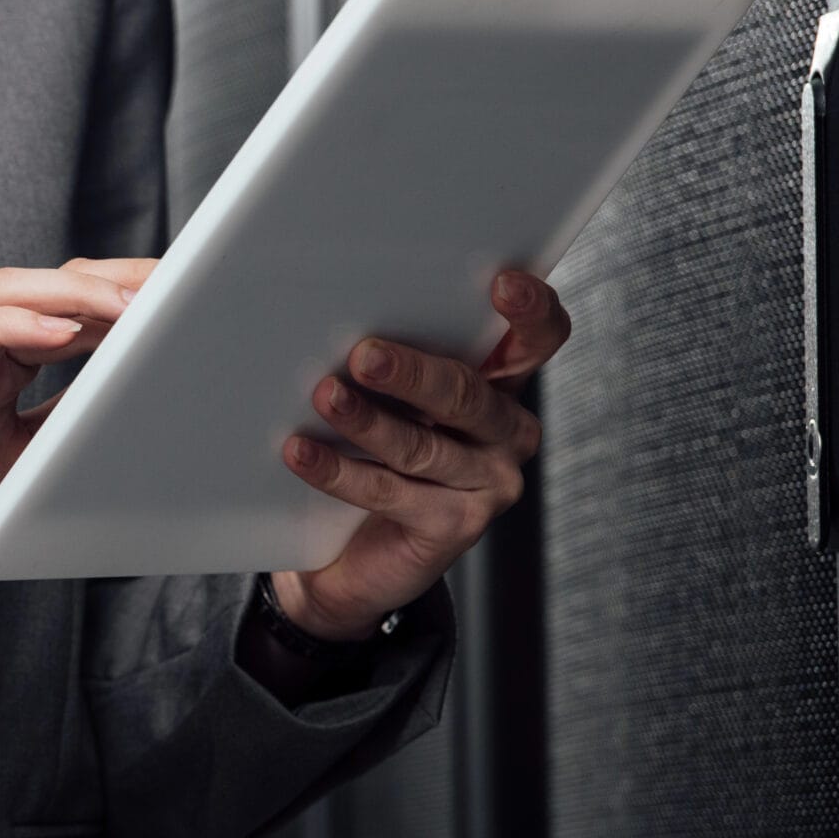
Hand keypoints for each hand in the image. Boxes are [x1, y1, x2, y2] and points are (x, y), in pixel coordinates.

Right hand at [0, 256, 158, 612]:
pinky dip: (9, 326)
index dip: (126, 294)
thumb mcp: (29, 462)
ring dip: (72, 292)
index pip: (71, 306)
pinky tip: (57, 333)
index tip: (185, 295)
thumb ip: (68, 425)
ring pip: (7, 293)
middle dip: (112, 279)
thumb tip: (138, 408)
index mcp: (7, 367)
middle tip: (172, 285)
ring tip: (127, 304)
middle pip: (49, 285)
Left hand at [269, 268, 572, 638]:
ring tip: (324, 397)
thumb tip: (335, 313)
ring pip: (423, 445)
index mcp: (500, 383)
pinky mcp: (454, 527)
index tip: (501, 283)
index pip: (537, 339)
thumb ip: (389, 356)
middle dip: (413, 373)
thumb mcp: (389, 396)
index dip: (531, 310)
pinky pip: (390, 492)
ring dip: (367, 421)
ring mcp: (487, 483)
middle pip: (467, 393)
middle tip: (364, 355)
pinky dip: (339, 471)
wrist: (347, 554)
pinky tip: (301, 452)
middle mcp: (507, 432)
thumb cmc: (370, 451)